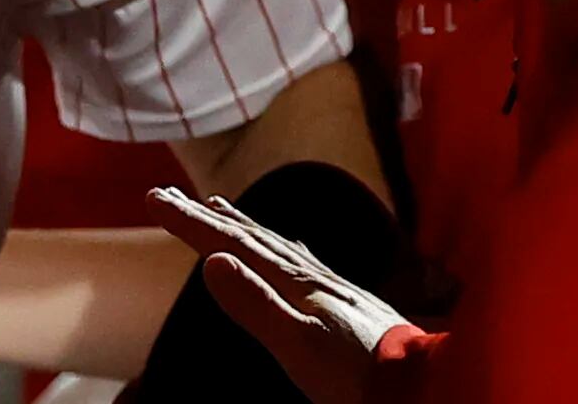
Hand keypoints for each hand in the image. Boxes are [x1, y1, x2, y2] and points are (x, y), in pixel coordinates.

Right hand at [146, 188, 408, 403]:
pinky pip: (300, 261)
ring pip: (276, 245)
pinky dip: (280, 247)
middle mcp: (312, 276)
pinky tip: (289, 250)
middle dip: (207, 216)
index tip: (154, 197)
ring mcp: (331, 288)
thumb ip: (257, 305)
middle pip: (251, 236)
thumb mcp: (299, 347)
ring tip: (220, 208)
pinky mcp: (346, 304)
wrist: (423, 385)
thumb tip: (210, 264)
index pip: (232, 244)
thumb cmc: (360, 377)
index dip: (191, 222)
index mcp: (296, 283)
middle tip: (170, 193)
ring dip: (242, 226)